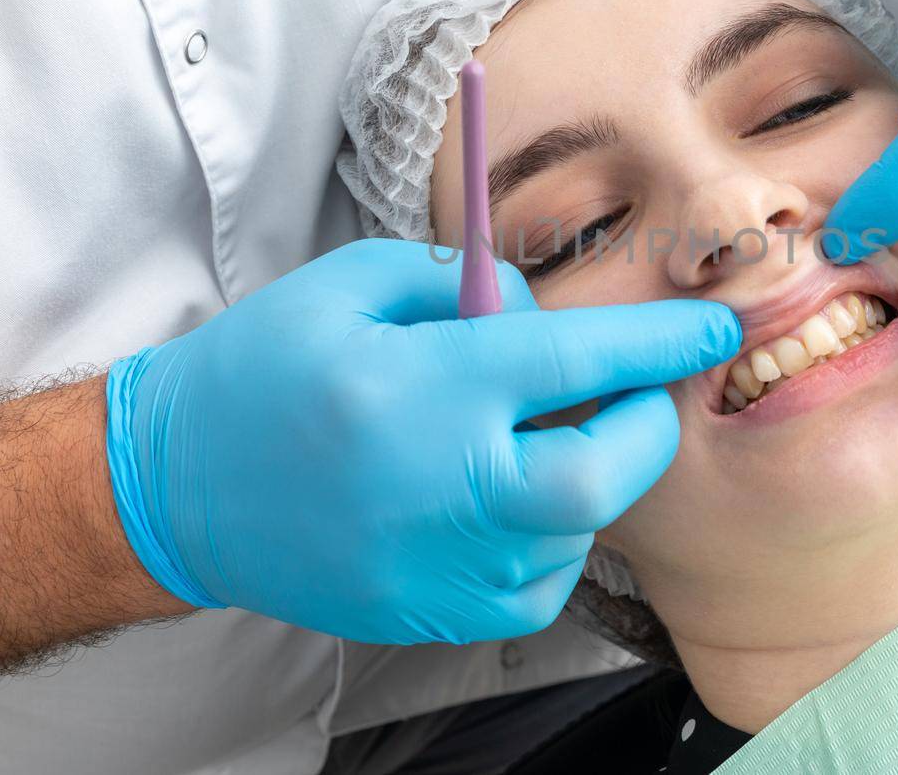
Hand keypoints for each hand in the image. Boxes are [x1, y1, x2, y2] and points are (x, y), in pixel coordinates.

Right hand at [105, 239, 739, 643]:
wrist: (177, 488)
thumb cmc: (264, 370)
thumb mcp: (352, 285)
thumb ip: (462, 286)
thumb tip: (543, 310)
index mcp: (426, 389)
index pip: (581, 359)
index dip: (664, 338)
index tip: (719, 324)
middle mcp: (444, 486)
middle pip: (603, 472)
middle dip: (645, 426)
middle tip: (633, 394)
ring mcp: (439, 565)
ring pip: (575, 530)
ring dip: (586, 476)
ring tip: (533, 437)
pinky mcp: (433, 614)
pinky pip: (539, 583)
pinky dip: (549, 535)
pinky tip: (504, 496)